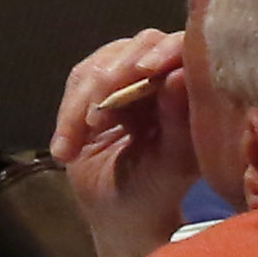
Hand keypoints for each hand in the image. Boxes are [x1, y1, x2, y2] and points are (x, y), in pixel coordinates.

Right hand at [51, 28, 199, 256]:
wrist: (118, 211)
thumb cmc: (156, 189)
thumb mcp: (171, 163)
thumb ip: (178, 121)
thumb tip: (179, 75)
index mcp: (191, 89)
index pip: (182, 48)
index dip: (164, 51)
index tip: (145, 70)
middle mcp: (162, 74)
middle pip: (140, 45)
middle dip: (116, 73)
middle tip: (99, 112)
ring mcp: (126, 77)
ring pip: (102, 63)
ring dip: (85, 100)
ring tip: (81, 137)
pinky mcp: (93, 88)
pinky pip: (77, 85)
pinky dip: (67, 116)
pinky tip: (66, 148)